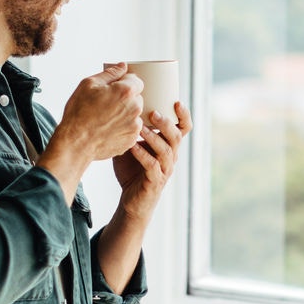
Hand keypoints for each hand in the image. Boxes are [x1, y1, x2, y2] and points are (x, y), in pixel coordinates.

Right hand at [52, 64, 144, 162]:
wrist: (75, 143)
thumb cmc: (79, 112)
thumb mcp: (88, 84)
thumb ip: (110, 73)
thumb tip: (123, 66)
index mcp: (126, 91)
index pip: (136, 80)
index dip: (125, 83)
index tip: (115, 88)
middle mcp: (135, 108)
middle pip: (137, 98)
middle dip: (125, 98)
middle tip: (106, 104)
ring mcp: (135, 126)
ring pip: (134, 114)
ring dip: (125, 113)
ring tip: (106, 118)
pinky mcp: (132, 139)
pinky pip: (131, 128)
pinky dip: (123, 127)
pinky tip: (108, 128)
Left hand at [113, 102, 191, 221]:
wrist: (132, 201)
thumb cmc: (132, 171)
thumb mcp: (133, 145)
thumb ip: (132, 129)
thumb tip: (118, 106)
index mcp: (169, 146)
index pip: (184, 128)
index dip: (184, 115)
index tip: (176, 101)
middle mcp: (171, 157)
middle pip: (176, 137)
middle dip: (166, 123)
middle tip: (153, 112)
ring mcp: (164, 170)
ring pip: (166, 150)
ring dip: (153, 137)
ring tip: (141, 127)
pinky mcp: (154, 181)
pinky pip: (152, 166)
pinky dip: (142, 154)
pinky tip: (132, 146)